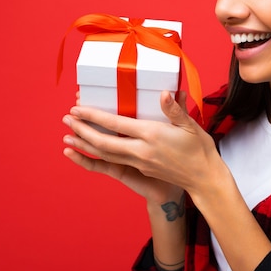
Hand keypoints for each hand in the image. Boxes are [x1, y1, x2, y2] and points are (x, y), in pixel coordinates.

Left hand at [62, 91, 222, 202]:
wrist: (204, 178)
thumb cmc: (200, 149)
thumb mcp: (190, 126)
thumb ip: (175, 109)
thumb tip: (165, 92)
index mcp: (152, 135)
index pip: (116, 123)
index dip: (94, 116)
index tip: (78, 107)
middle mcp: (141, 150)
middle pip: (103, 142)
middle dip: (82, 130)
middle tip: (66, 118)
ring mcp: (140, 162)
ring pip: (105, 154)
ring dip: (85, 144)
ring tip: (68, 135)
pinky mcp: (141, 169)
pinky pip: (113, 161)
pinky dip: (96, 156)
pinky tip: (86, 152)